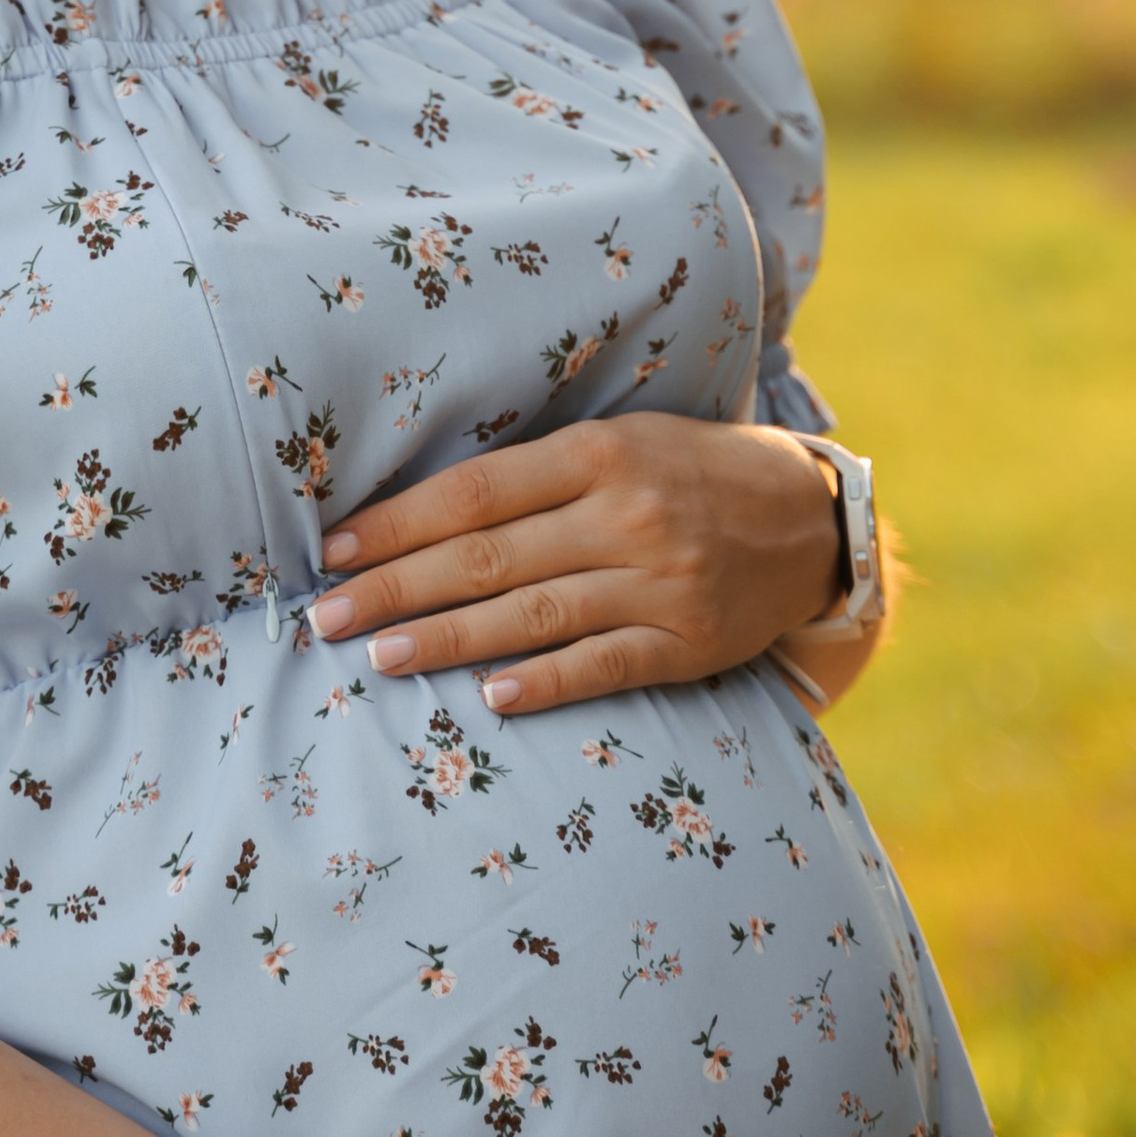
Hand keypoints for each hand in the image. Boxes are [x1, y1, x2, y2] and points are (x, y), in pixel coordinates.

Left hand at [309, 413, 847, 717]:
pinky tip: (486, 696)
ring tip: (380, 656)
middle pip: (487, 557)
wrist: (810, 519)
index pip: (474, 492)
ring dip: (447, 640)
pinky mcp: (689, 644)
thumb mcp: (621, 440)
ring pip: (531, 615)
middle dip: (397, 588)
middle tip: (326, 617)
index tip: (334, 549)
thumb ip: (535, 474)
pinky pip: (601, 667)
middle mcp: (626, 515)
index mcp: (598, 453)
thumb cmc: (688, 471)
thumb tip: (418, 512)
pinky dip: (543, 682)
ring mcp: (659, 584)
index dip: (398, 523)